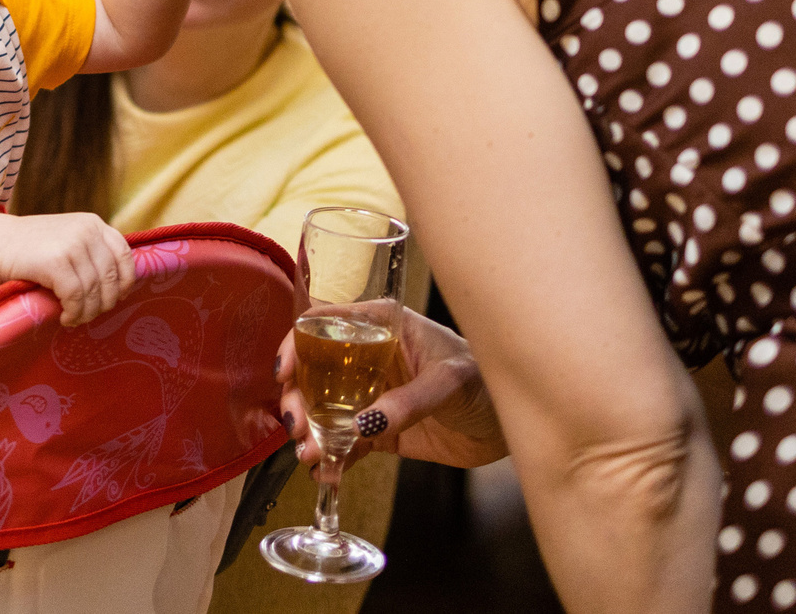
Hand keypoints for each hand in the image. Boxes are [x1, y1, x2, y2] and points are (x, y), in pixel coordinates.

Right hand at [0, 212, 136, 327]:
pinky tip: (65, 317)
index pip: (124, 254)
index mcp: (93, 223)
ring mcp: (72, 245)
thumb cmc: (33, 250)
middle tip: (91, 314)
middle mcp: (87, 230)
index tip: (119, 297)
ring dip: (87, 312)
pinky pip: (75, 297)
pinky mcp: (56, 262)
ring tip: (75, 318)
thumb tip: (120, 286)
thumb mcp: (68, 238)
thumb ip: (92, 252)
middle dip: (105, 302)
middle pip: (111, 277)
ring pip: (94, 291)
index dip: (126, 280)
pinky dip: (73, 312)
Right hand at [279, 303, 507, 477]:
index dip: (297, 344)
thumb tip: (366, 423)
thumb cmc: (487, 380)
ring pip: (325, 409)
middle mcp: (370, 357)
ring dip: (311, 432)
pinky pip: (346, 442)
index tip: (285, 372)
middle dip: (298, 398)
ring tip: (311, 454)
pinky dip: (332, 458)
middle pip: (314, 371)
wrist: (511, 424)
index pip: (326, 323)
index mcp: (383, 326)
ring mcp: (373, 395)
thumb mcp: (450, 381)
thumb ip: (410, 401)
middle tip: (298, 426)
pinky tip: (326, 472)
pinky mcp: (381, 431)